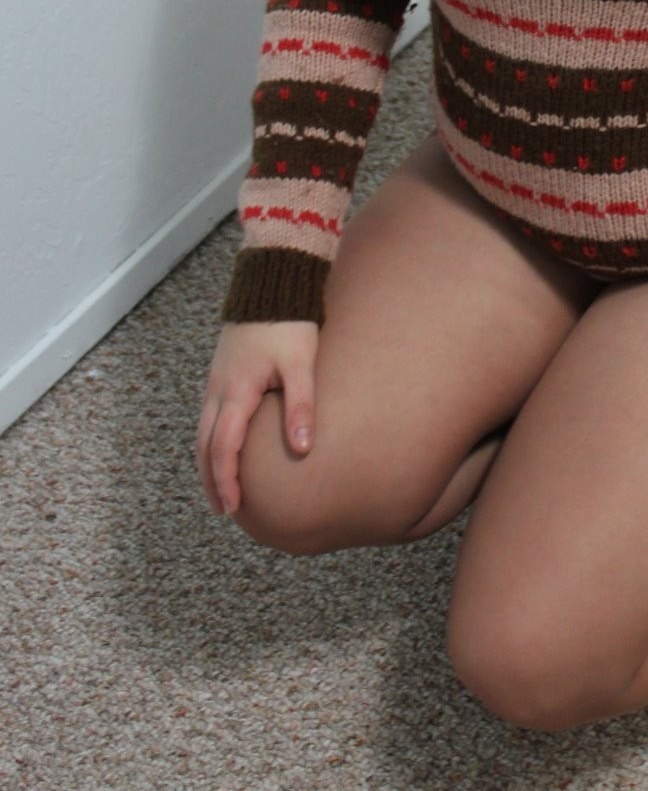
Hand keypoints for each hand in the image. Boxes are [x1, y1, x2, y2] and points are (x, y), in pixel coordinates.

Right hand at [195, 320, 319, 517]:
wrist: (271, 281)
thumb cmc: (288, 322)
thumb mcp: (301, 363)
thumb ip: (301, 405)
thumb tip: (303, 448)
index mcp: (236, 390)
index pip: (224, 447)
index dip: (226, 480)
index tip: (234, 506)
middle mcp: (218, 388)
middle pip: (204, 445)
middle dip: (211, 479)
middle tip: (224, 508)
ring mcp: (216, 379)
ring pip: (202, 430)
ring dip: (208, 461)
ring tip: (221, 487)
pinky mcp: (222, 371)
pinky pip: (208, 415)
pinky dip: (211, 439)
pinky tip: (225, 447)